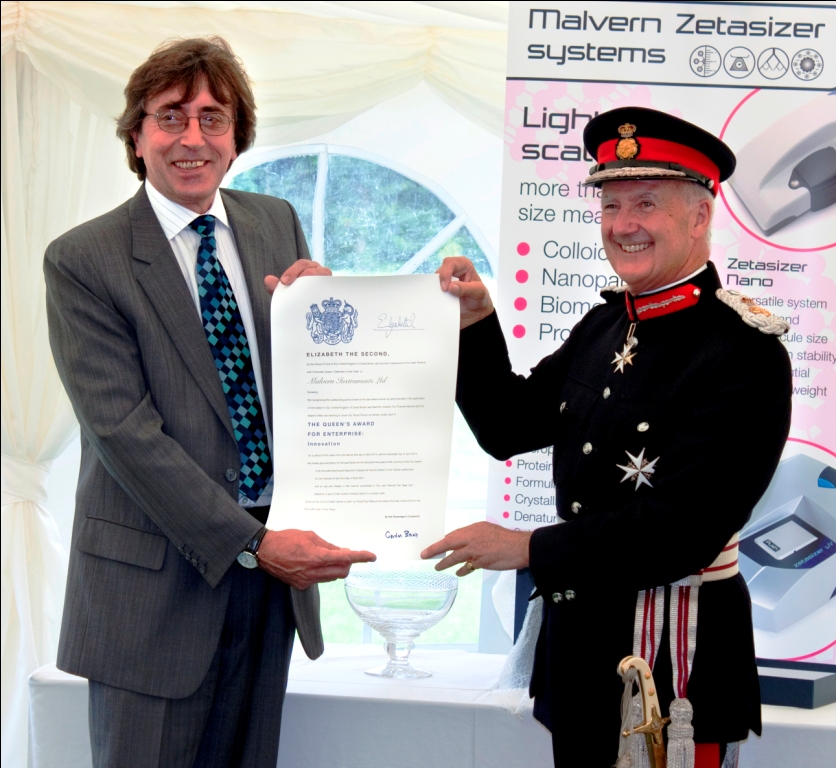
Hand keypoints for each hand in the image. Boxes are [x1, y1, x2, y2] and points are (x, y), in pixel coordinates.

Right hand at [257, 529, 375, 589]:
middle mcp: (313, 571)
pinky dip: (323, 572)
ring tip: (327, 556)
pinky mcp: (301, 585)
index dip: (360, 557)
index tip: (371, 556)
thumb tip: (342, 550)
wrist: (264, 551)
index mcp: (316, 556)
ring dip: (335, 568)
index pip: (345, 558)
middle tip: (345, 553)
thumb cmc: (285, 539)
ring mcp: (307, 580)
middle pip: (342, 571)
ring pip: (332, 577)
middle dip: (347, 563)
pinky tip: (314, 563)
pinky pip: (320, 580)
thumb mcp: (310, 536)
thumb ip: (327, 545)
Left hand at [264, 259, 331, 293]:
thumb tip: (268, 279)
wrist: (312, 309)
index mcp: (307, 267)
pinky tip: (319, 299)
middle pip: (313, 268)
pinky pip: (332, 287)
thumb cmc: (299, 297)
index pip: (301, 264)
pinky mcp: (334, 288)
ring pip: (324, 276)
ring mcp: (328, 279)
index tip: (284, 281)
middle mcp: (319, 270)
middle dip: (303, 275)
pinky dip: (326, 291)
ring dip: (315, 282)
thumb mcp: (287, 293)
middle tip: (294, 286)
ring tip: (306, 293)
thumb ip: (277, 287)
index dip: (292, 271)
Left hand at [420, 522, 530, 576]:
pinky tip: (458, 573)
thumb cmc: (506, 538)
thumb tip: (465, 542)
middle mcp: (472, 538)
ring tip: (437, 567)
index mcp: (474, 528)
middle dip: (435, 549)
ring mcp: (475, 551)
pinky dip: (461, 570)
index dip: (444, 541)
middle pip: (448, 543)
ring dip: (445, 563)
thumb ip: (475, 535)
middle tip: (424, 554)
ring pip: (455, 557)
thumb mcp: (488, 530)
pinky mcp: (480, 562)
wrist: (520, 546)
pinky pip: (467, 567)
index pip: (454, 535)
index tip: (436, 545)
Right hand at [436, 256, 493, 328]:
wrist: (475, 313)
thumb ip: (466, 289)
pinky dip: (433, 295)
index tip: (446, 287)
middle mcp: (453, 270)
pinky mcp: (441, 290)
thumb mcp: (478, 293)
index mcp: (464, 265)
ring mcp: (446, 280)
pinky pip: (433, 290)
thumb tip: (451, 287)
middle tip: (443, 292)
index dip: (446, 273)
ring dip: (435, 289)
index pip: (450, 263)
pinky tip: (437, 300)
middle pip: (440, 270)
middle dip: (439, 281)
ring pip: (434, 280)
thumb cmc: (479, 299)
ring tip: (440, 297)